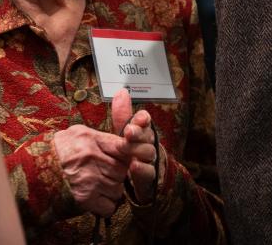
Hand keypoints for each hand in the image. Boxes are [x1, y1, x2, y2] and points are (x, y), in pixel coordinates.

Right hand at [53, 124, 130, 216]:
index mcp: (91, 139)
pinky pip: (109, 206)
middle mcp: (92, 158)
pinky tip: (97, 199)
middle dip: (119, 174)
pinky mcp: (85, 199)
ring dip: (113, 190)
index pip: (122, 146)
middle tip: (109, 174)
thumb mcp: (76, 133)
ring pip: (117, 189)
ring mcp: (90, 179)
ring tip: (101, 186)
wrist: (32, 170)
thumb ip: (98, 137)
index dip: (128, 154)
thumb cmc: (55, 150)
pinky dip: (106, 206)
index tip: (127, 158)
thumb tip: (119, 141)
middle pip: (122, 170)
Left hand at [111, 89, 159, 203]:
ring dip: (137, 149)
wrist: (138, 179)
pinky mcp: (149, 177)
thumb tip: (122, 91)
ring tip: (125, 147)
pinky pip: (149, 172)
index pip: (144, 120)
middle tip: (128, 131)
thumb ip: (122, 115)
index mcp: (142, 129)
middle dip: (138, 132)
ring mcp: (150, 160)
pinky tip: (134, 166)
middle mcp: (148, 143)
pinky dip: (142, 169)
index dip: (142, 119)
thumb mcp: (124, 132)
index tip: (138, 118)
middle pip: (147, 135)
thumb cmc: (130, 150)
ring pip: (148, 152)